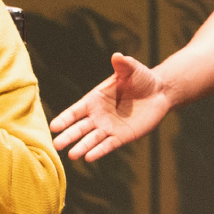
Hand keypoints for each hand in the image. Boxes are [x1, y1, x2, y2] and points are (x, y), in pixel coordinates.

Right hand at [51, 53, 170, 160]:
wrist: (159, 92)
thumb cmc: (141, 79)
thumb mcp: (131, 70)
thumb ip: (123, 65)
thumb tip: (117, 56)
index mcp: (94, 100)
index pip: (75, 111)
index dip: (65, 118)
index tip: (53, 126)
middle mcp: (98, 116)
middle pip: (79, 128)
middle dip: (68, 136)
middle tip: (56, 145)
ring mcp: (108, 128)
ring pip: (91, 139)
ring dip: (82, 147)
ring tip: (72, 156)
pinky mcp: (121, 137)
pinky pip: (108, 145)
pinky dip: (99, 151)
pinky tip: (89, 157)